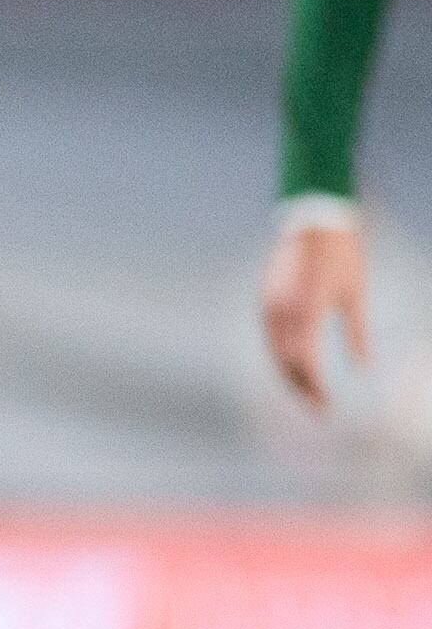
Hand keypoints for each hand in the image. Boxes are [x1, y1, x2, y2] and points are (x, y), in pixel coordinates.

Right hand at [261, 215, 369, 410]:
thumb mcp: (355, 295)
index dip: (314, 389)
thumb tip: (364, 367)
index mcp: (307, 312)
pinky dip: (279, 354)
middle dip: (300, 387)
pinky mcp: (264, 297)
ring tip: (305, 389)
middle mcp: (282, 312)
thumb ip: (358, 334)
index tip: (327, 408)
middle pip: (285, 362)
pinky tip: (292, 363)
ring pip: (273, 351)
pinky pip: (268, 335)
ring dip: (287, 373)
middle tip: (317, 406)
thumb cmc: (343, 256)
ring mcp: (268, 304)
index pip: (304, 363)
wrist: (315, 221)